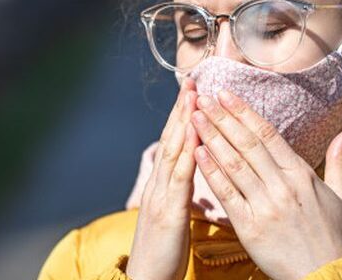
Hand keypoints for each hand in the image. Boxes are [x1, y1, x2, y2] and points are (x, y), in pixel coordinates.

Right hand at [126, 79, 198, 279]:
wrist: (146, 279)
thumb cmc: (164, 253)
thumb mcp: (173, 217)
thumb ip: (180, 193)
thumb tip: (192, 174)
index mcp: (163, 186)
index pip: (175, 144)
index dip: (182, 117)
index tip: (192, 92)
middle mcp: (159, 185)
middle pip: (172, 139)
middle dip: (182, 109)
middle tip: (192, 80)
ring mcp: (161, 196)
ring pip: (174, 151)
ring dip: (184, 121)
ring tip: (193, 96)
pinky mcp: (168, 211)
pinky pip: (180, 177)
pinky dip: (187, 153)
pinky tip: (195, 136)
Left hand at [189, 90, 341, 279]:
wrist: (326, 276)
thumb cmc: (333, 237)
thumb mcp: (341, 197)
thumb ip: (338, 162)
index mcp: (301, 174)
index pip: (267, 134)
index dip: (244, 112)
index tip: (226, 94)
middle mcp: (282, 185)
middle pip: (246, 143)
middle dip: (222, 117)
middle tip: (203, 98)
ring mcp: (265, 205)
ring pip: (233, 164)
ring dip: (211, 138)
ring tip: (194, 117)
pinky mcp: (250, 227)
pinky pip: (227, 193)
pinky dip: (211, 172)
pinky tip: (197, 153)